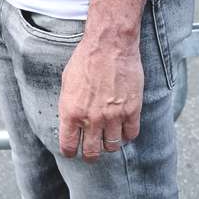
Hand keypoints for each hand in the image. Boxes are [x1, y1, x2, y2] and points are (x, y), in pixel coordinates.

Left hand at [59, 37, 143, 161]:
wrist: (110, 44)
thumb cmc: (86, 58)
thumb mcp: (67, 82)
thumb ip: (69, 105)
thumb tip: (70, 121)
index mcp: (71, 112)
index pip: (69, 146)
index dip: (70, 151)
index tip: (73, 150)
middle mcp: (91, 118)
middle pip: (92, 152)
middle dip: (91, 154)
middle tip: (93, 149)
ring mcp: (113, 116)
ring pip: (113, 146)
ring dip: (110, 143)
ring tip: (109, 134)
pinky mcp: (132, 110)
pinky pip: (131, 135)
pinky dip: (127, 133)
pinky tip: (124, 125)